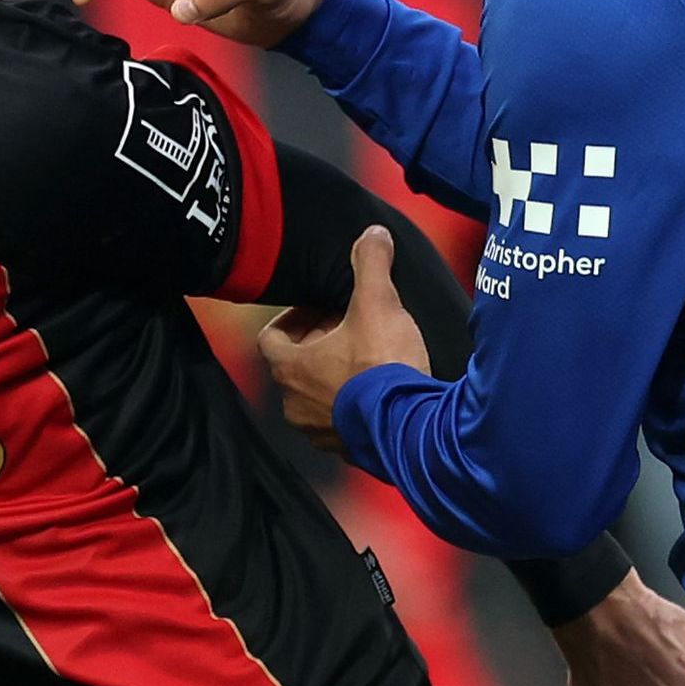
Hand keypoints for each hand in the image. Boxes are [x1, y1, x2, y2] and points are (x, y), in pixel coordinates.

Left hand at [255, 224, 433, 444]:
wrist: (413, 427)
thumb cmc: (383, 366)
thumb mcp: (378, 302)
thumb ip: (370, 264)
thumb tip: (373, 235)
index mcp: (290, 368)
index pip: (271, 338)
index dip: (294, 318)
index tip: (320, 308)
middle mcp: (295, 405)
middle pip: (295, 366)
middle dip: (320, 343)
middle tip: (350, 326)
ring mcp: (319, 433)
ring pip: (317, 396)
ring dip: (335, 376)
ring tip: (368, 357)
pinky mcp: (347, 450)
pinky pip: (341, 422)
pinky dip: (354, 404)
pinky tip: (382, 390)